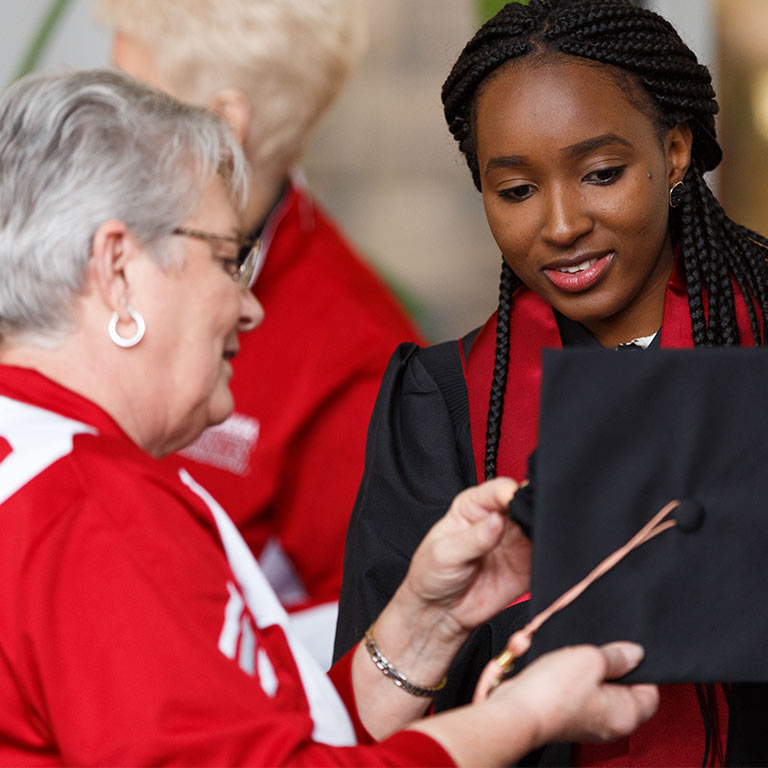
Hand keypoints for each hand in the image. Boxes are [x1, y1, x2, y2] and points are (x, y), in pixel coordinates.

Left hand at [402, 477, 530, 636]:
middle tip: (532, 522)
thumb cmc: (432, 574)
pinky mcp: (526, 567)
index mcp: (474, 506)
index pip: (499, 490)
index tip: (516, 501)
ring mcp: (514, 543)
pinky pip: (544, 559)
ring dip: (544, 532)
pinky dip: (549, 558)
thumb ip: (474, 538)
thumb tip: (497, 520)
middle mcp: (498, 520)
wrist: (438, 613)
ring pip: (539, 528)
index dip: (511, 492)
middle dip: (533, 509)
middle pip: (525, 504)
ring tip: (536, 542)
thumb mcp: (445, 553)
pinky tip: (543, 559)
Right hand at [489, 642, 658, 744]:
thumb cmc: (553, 691)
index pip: (650, 691)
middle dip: (611, 667)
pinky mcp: (568, 716)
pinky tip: (561, 669)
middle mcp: (610, 724)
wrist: (518, 707)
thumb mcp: (592, 659)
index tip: (626, 651)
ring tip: (575, 660)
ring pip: (599, 690)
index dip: (640, 667)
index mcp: (626, 715)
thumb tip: (634, 653)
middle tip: (596, 654)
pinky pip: (579, 693)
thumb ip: (617, 655)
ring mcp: (588, 722)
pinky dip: (572, 679)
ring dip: (588, 671)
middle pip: (624, 690)